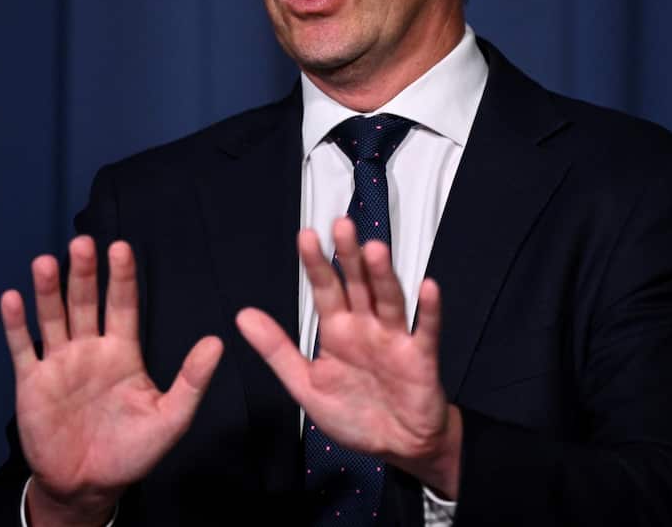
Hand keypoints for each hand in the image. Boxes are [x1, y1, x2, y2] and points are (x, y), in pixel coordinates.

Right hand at [0, 237, 222, 525]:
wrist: (89, 486)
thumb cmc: (132, 451)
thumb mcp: (171, 418)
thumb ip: (192, 380)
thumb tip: (217, 342)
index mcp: (122, 352)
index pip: (123, 305)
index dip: (121, 277)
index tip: (121, 248)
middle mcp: (89, 349)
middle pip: (85, 302)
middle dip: (84, 274)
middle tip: (83, 244)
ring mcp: (59, 363)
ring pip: (53, 317)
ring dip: (47, 290)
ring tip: (45, 263)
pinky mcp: (32, 383)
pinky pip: (22, 348)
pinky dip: (16, 324)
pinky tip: (12, 298)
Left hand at [236, 217, 461, 497]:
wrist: (397, 446)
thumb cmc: (355, 413)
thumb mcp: (306, 384)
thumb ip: (277, 349)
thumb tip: (243, 316)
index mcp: (338, 330)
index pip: (325, 289)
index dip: (315, 264)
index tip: (306, 236)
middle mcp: (366, 327)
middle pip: (357, 284)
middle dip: (349, 256)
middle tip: (341, 225)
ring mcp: (394, 339)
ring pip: (388, 300)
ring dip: (382, 275)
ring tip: (375, 249)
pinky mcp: (420, 358)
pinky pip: (425, 330)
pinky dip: (428, 310)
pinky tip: (427, 288)